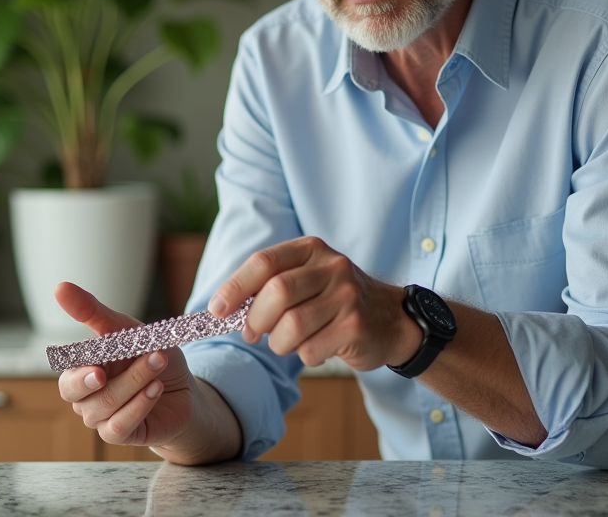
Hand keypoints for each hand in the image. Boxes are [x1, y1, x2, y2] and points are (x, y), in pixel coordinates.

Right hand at [54, 282, 196, 447]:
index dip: (77, 364)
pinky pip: (119, 425)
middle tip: (106, 371)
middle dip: (91, 380)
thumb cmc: (151, 356)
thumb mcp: (127, 329)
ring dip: (134, 381)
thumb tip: (60, 288)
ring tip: (157, 362)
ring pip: (104, 404)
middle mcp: (86, 395)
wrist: (184, 389)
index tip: (95, 361)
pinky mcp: (119, 434)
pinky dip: (139, 405)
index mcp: (83, 366)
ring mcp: (100, 417)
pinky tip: (156, 389)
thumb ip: (93, 312)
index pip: (67, 366)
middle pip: (74, 392)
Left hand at [208, 237, 422, 370]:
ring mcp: (347, 296)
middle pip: (277, 293)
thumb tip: (225, 311)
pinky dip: (305, 356)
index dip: (235, 288)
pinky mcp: (356, 327)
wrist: (390, 318)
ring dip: (280, 343)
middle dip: (257, 320)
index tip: (217, 311)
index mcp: (312, 249)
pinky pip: (311, 350)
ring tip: (289, 342)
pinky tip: (318, 347)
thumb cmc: (334, 301)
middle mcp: (332, 267)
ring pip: (291, 327)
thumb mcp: (306, 279)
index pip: (264, 262)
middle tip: (253, 334)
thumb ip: (269, 287)